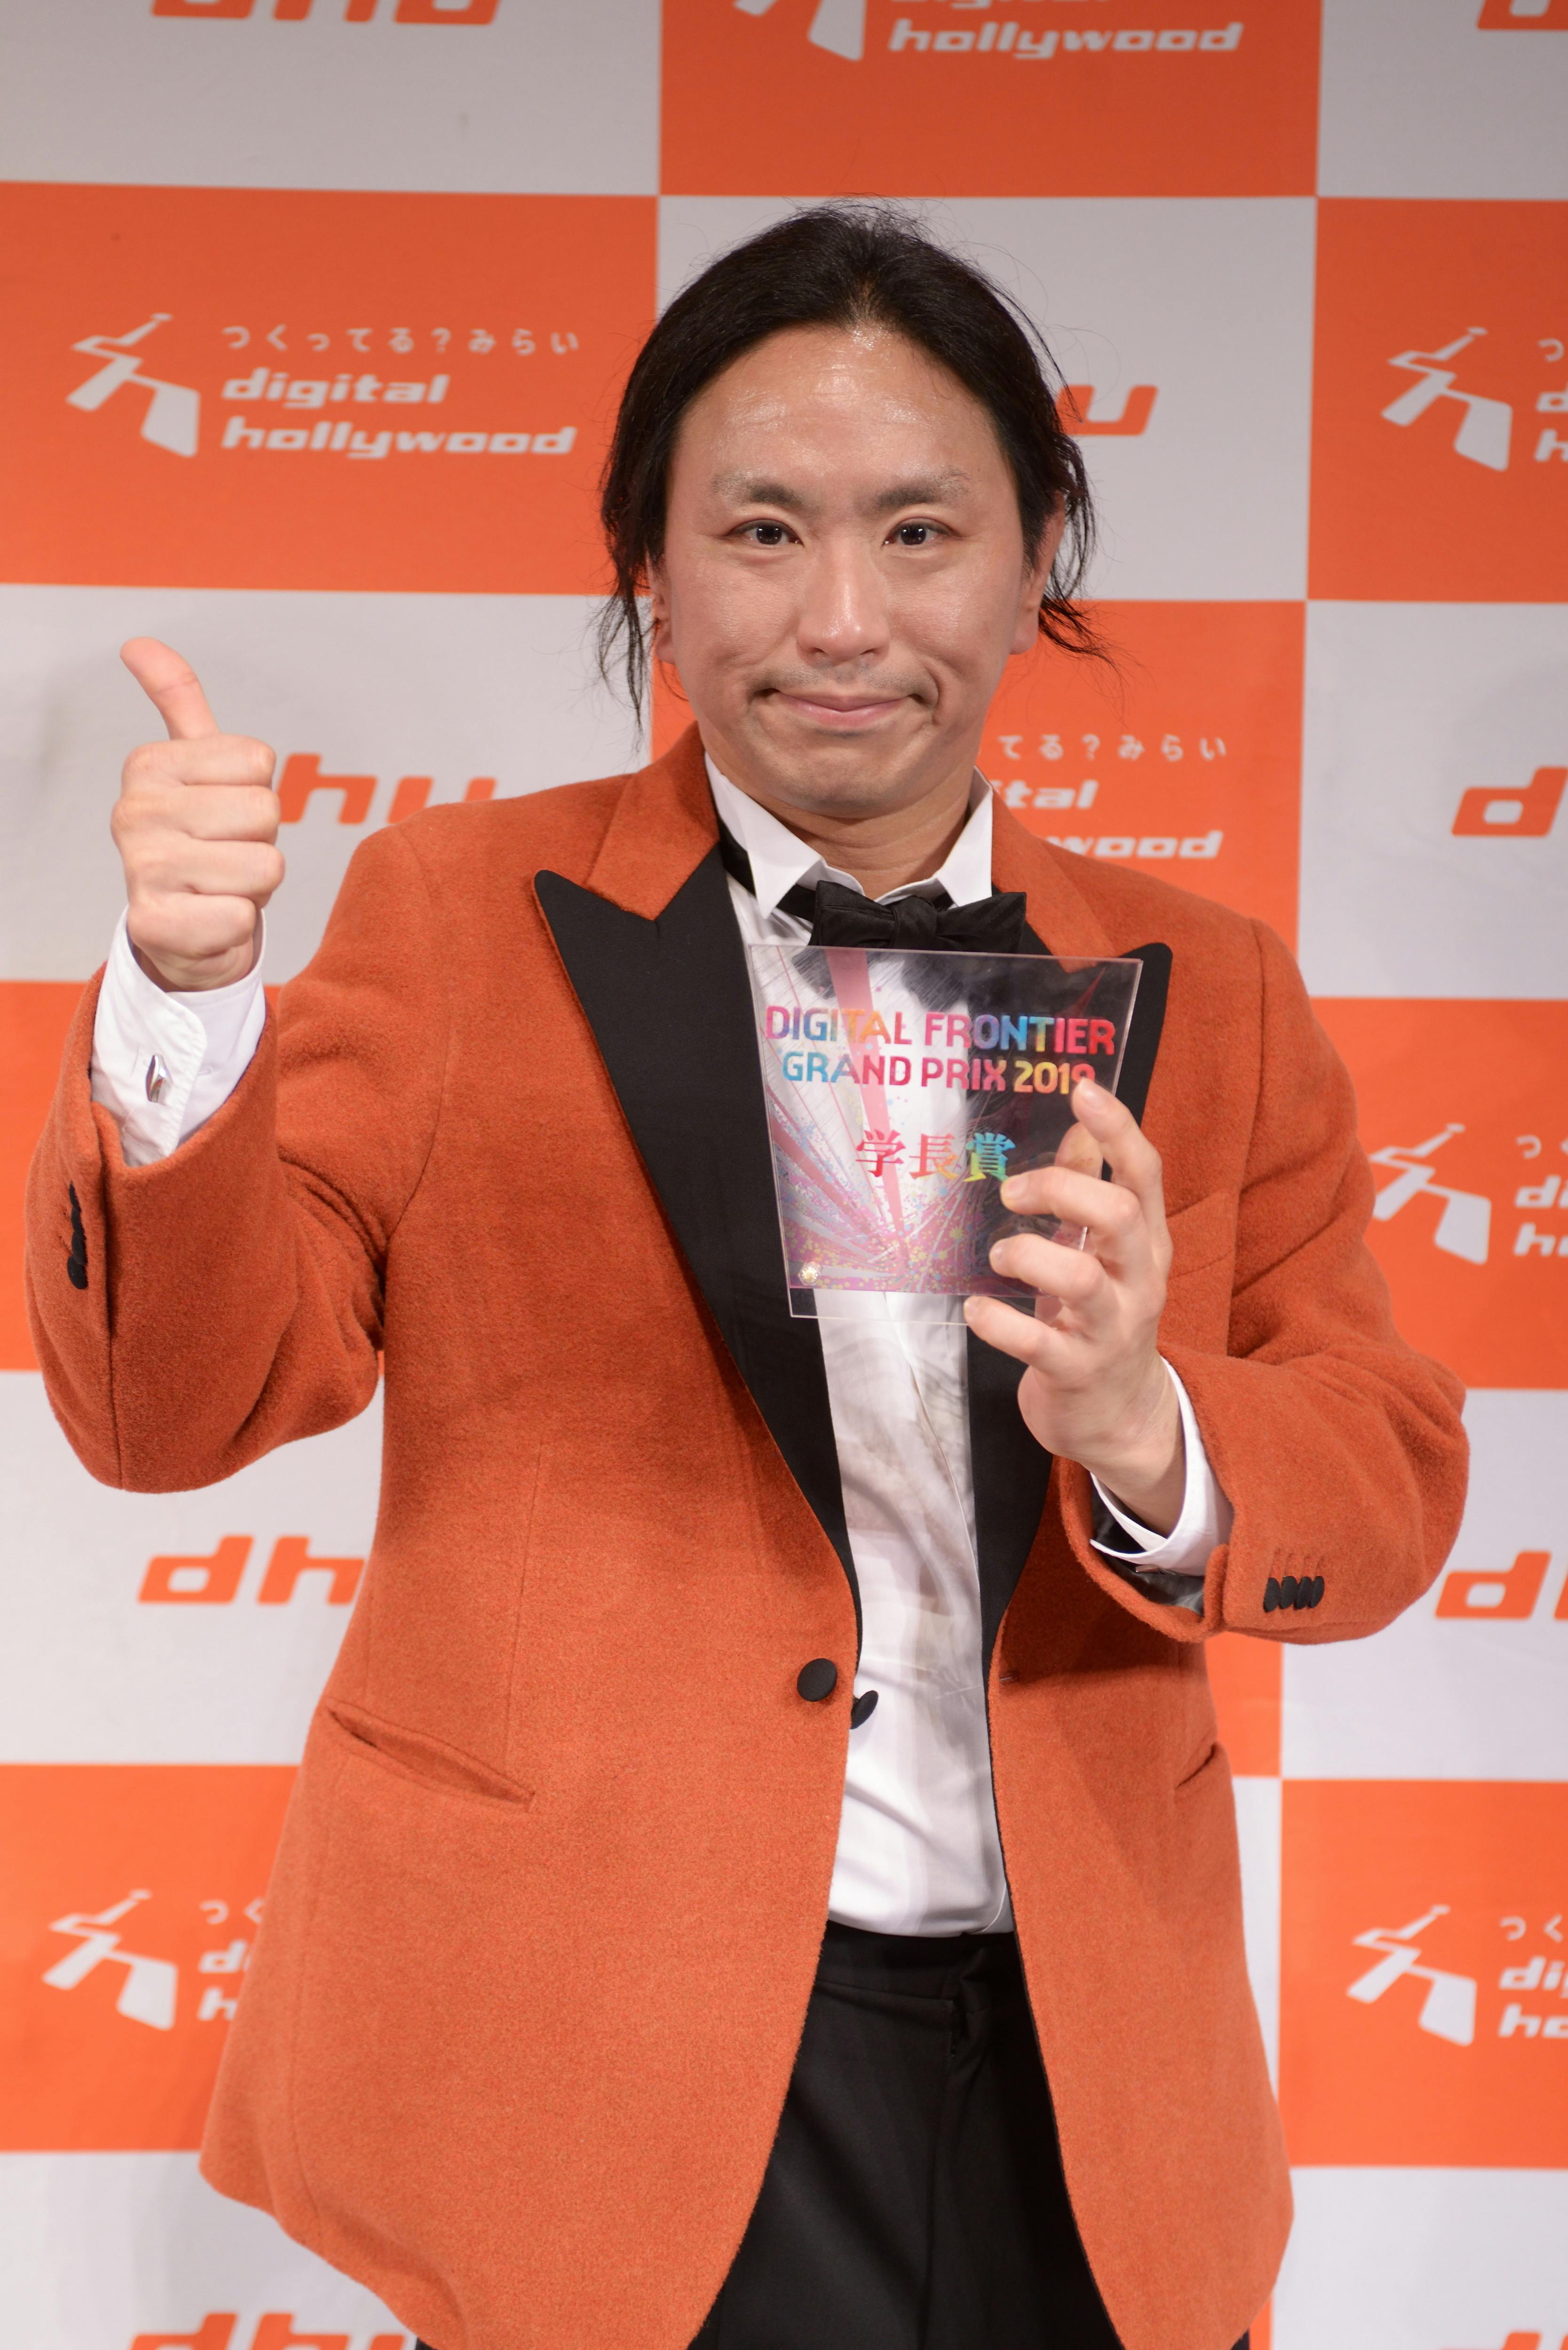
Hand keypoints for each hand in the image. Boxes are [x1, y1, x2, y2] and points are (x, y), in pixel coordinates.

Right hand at [111, 638, 281, 992]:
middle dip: (260, 841)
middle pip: (265, 812)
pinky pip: (243, 918)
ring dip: (255, 886)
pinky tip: (209, 921)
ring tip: (220, 887)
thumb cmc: (203, 842)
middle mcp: (134, 812)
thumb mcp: (195, 766)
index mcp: (148, 765)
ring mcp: (141, 870)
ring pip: (264, 867)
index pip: (258, 760)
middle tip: (226, 855)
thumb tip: (138, 642)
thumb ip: (177, 701)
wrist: (183, 932)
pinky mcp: (155, 925)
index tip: (225, 814)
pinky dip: (238, 926)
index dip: (257, 792)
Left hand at [964, 1077, 1183, 1533]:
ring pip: (1083, 1279)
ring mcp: (1112, 1328)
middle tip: (1011, 1194)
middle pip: (1121, 1215)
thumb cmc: (1100, 1319)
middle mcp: (1138, 1280)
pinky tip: (977, 1310)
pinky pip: (1038, 1343)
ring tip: (999, 1255)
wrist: (1119, 1418)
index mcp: (1146, 1243)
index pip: (1145, 1175)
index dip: (1118, 1130)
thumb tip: (1079, 1129)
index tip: (1083, 1089)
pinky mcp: (1078, 1371)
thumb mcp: (1103, 1253)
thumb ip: (1090, 1192)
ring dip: (1030, 1255)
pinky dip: (999, 1323)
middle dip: (1063, 1190)